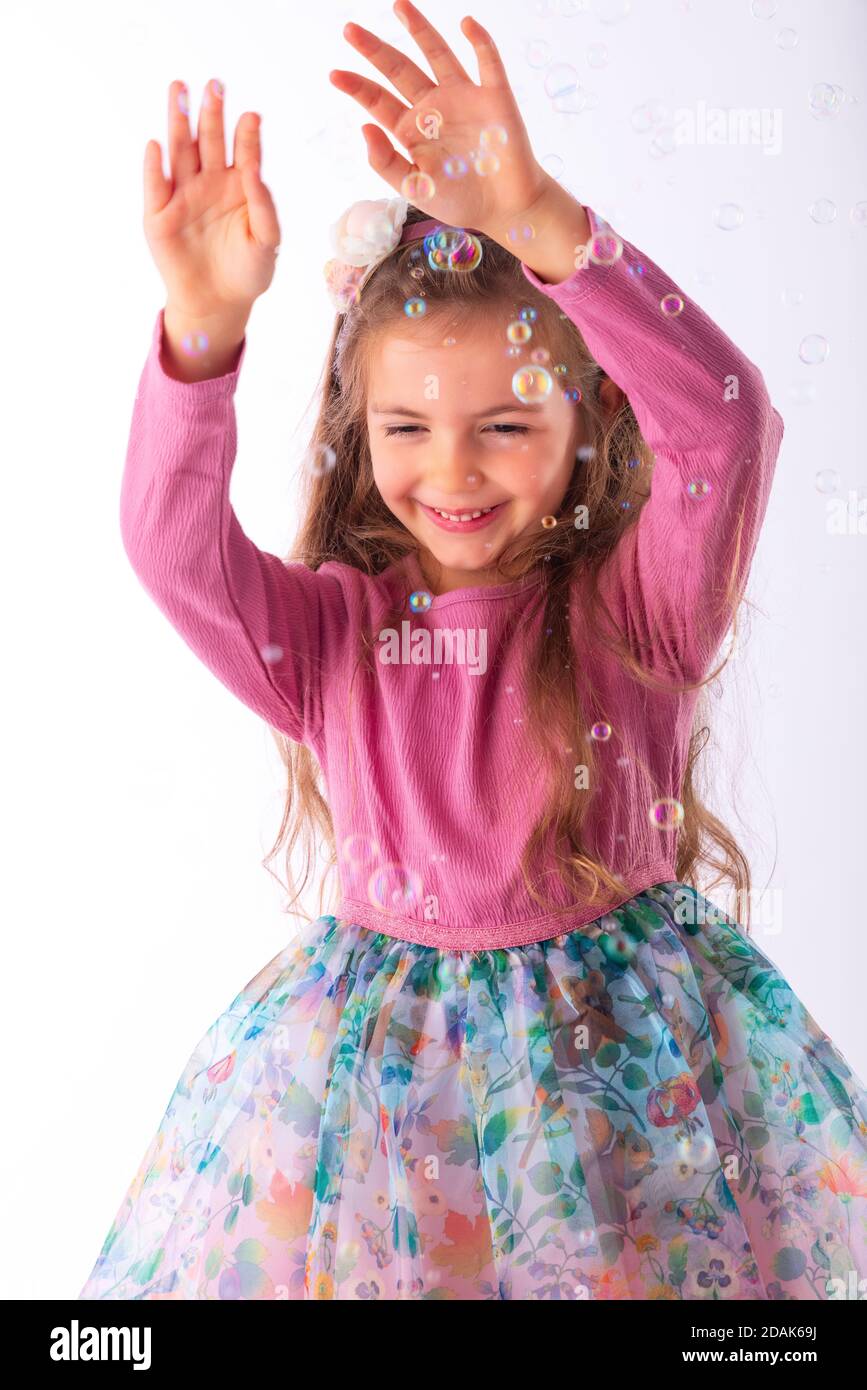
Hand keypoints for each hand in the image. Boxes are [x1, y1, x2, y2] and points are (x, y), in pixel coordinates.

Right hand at [143, 79, 281, 317]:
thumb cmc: (249, 273)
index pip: (244, 152)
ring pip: (181, 152)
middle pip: (210, 140)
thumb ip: (264, 206)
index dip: (247, 135)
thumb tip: (254, 170)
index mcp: (240, 187)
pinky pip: (155, 185)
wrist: (219, 305)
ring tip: (179, 90)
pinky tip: (157, 145)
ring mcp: (183, 195)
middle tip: (215, 84)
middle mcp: (210, 183)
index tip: (252, 116)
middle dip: (211, 113)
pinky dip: (154, 166)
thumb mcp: (267, 242)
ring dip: (179, 122)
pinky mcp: (159, 214)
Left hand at [329, 0, 552, 244]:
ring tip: (398, 5)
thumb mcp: (415, 189)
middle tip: (349, 29)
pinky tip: (465, 24)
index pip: (378, 101)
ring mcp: (463, 98)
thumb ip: (386, 162)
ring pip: (437, 54)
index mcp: (411, 131)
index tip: (334, 75)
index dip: (357, 87)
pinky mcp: (494, 97)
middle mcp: (434, 108)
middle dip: (375, 49)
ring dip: (419, 29)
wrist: (505, 209)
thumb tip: (364, 127)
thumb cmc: (461, 202)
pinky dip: (479, 41)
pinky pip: (487, 62)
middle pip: (399, 70)